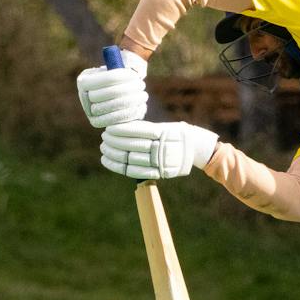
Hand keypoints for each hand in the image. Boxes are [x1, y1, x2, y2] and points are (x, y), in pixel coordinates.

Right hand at [75, 49, 147, 127]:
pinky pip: (114, 121)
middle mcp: (83, 96)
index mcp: (84, 80)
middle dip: (129, 89)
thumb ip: (118, 66)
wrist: (115, 90)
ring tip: (143, 95)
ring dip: (131, 101)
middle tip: (142, 85)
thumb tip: (128, 68)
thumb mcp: (116, 66)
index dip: (120, 77)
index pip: (105, 78)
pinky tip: (140, 107)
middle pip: (110, 93)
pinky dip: (130, 114)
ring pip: (112, 108)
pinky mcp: (96, 122)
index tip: (134, 75)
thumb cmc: (117, 75)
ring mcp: (88, 111)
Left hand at [100, 120, 219, 179]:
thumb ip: (144, 128)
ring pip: (130, 159)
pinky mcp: (158, 172)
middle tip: (104, 138)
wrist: (196, 149)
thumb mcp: (163, 126)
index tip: (108, 129)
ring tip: (104, 148)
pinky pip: (133, 171)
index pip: (135, 131)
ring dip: (113, 154)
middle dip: (114, 142)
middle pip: (131, 145)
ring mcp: (159, 161)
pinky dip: (117, 166)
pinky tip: (107, 160)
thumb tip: (120, 127)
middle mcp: (161, 147)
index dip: (120, 130)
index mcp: (162, 133)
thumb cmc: (175, 134)